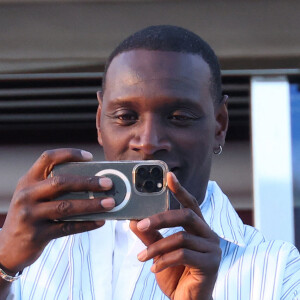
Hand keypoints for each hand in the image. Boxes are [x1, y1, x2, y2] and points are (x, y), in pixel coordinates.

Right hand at [0, 148, 114, 274]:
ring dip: (92, 204)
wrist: (6, 249)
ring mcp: (29, 215)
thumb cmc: (30, 216)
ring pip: (66, 206)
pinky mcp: (37, 235)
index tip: (90, 156)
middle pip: (61, 182)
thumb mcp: (35, 196)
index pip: (48, 158)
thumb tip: (93, 183)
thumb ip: (55, 187)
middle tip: (108, 184)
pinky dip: (86, 224)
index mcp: (28, 180)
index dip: (70, 153)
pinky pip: (67, 228)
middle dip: (88, 182)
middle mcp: (26, 195)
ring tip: (110, 203)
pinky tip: (100, 221)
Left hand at [130, 172, 220, 299]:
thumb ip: (149, 236)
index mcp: (198, 228)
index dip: (180, 189)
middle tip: (140, 225)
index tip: (169, 175)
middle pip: (186, 215)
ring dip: (157, 247)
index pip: (190, 203)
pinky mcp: (211, 264)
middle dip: (161, 218)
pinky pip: (184, 255)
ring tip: (141, 257)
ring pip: (181, 237)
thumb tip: (133, 220)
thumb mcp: (159, 252)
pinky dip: (164, 260)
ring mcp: (212, 248)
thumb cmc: (175, 274)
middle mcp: (208, 234)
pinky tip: (154, 269)